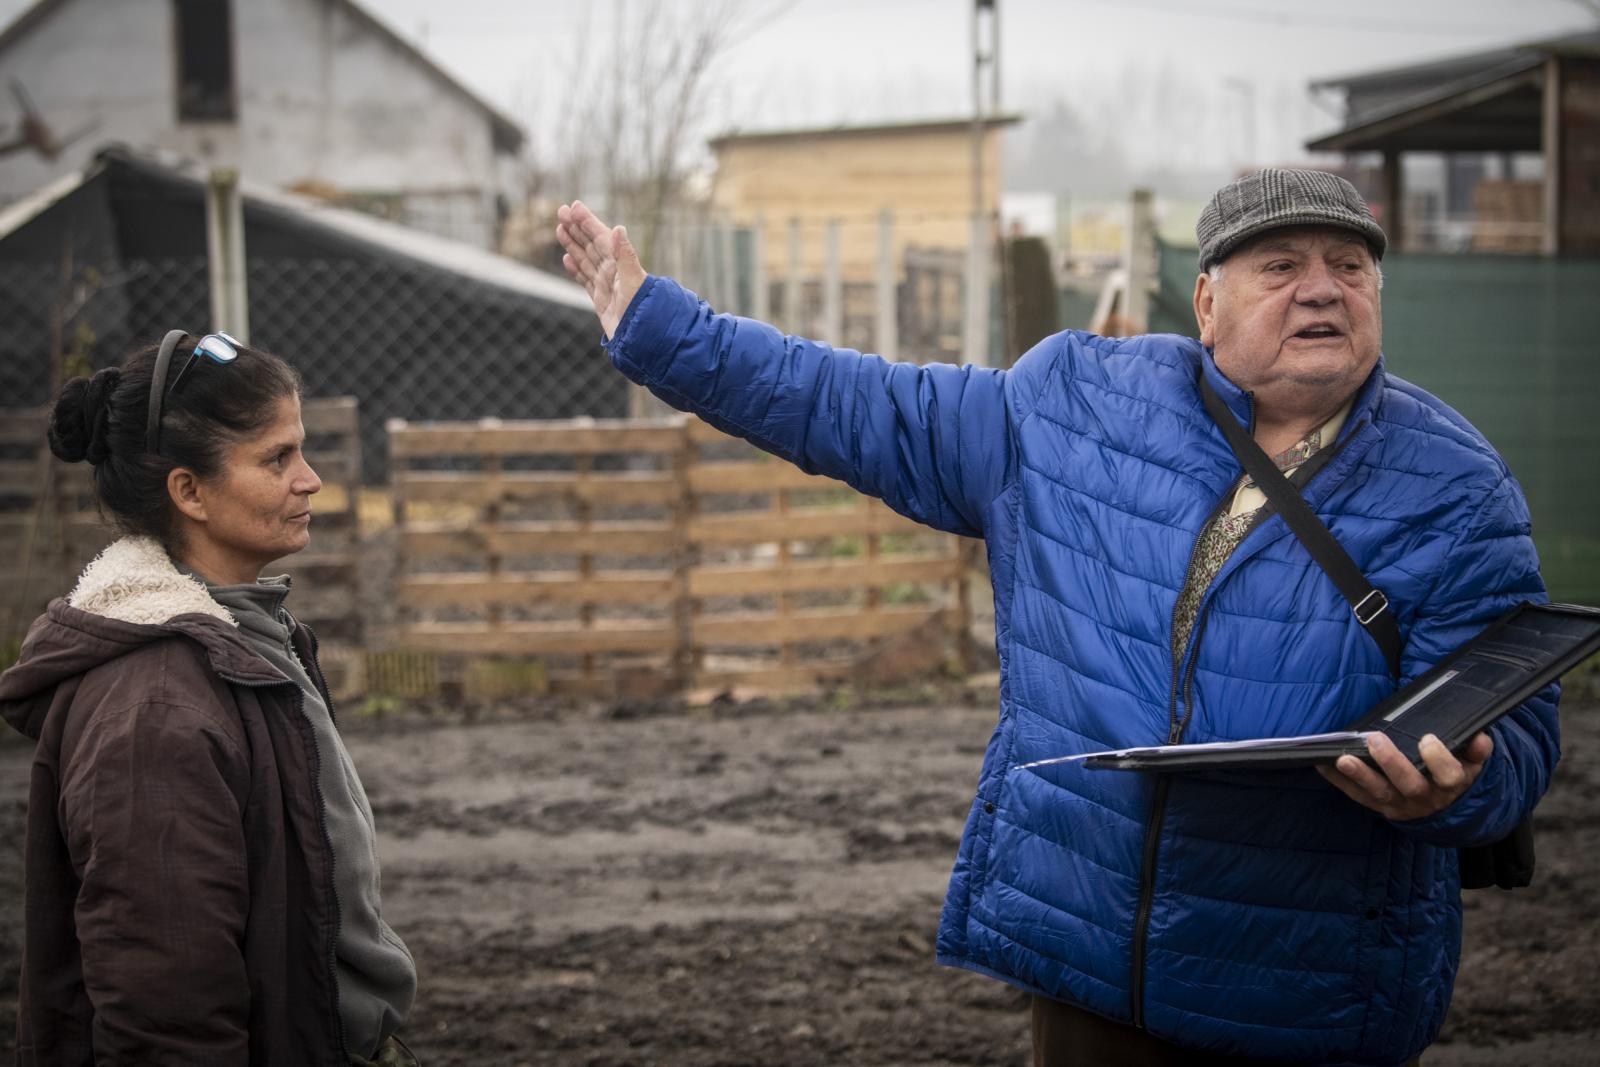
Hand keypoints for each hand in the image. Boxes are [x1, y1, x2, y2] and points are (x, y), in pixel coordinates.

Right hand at [555, 200, 647, 339]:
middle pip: (590, 245)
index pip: (600, 237)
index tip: (573, 206)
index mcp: (619, 263)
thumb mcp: (633, 279)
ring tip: (560, 229)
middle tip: (561, 211)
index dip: (587, 221)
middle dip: (576, 228)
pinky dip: (575, 268)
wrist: (640, 337)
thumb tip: (618, 228)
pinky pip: (585, 279)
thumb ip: (625, 254)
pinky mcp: (600, 299)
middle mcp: (612, 271)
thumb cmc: (641, 309)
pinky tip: (567, 259)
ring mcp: (605, 285)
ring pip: (585, 259)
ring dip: (572, 244)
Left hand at [1318, 731, 1492, 820]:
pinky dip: (1340, 782)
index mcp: (1451, 785)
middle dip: (1392, 763)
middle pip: (1410, 785)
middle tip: (1375, 740)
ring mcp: (1401, 805)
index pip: (1450, 776)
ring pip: (1380, 794)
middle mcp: (1426, 798)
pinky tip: (1322, 765)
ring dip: (1360, 776)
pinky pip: (1358, 796)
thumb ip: (1476, 751)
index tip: (1428, 740)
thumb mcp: (1471, 763)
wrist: (1446, 808)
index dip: (1439, 759)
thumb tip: (1481, 737)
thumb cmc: (1454, 774)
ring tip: (1343, 758)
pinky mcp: (1380, 807)